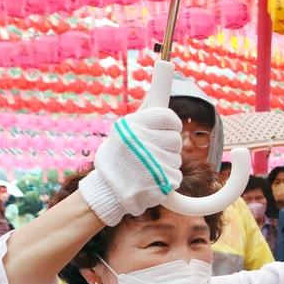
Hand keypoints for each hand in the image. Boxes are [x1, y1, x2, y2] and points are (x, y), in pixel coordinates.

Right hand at [78, 108, 183, 225]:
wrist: (107, 192)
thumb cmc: (116, 158)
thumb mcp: (122, 132)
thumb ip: (142, 116)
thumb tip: (156, 92)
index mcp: (132, 127)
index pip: (168, 117)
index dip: (172, 123)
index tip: (170, 129)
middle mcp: (142, 143)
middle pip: (176, 139)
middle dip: (168, 146)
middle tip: (152, 152)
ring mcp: (154, 163)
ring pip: (176, 158)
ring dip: (166, 163)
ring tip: (147, 168)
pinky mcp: (163, 181)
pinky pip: (176, 174)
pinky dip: (167, 178)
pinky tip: (151, 179)